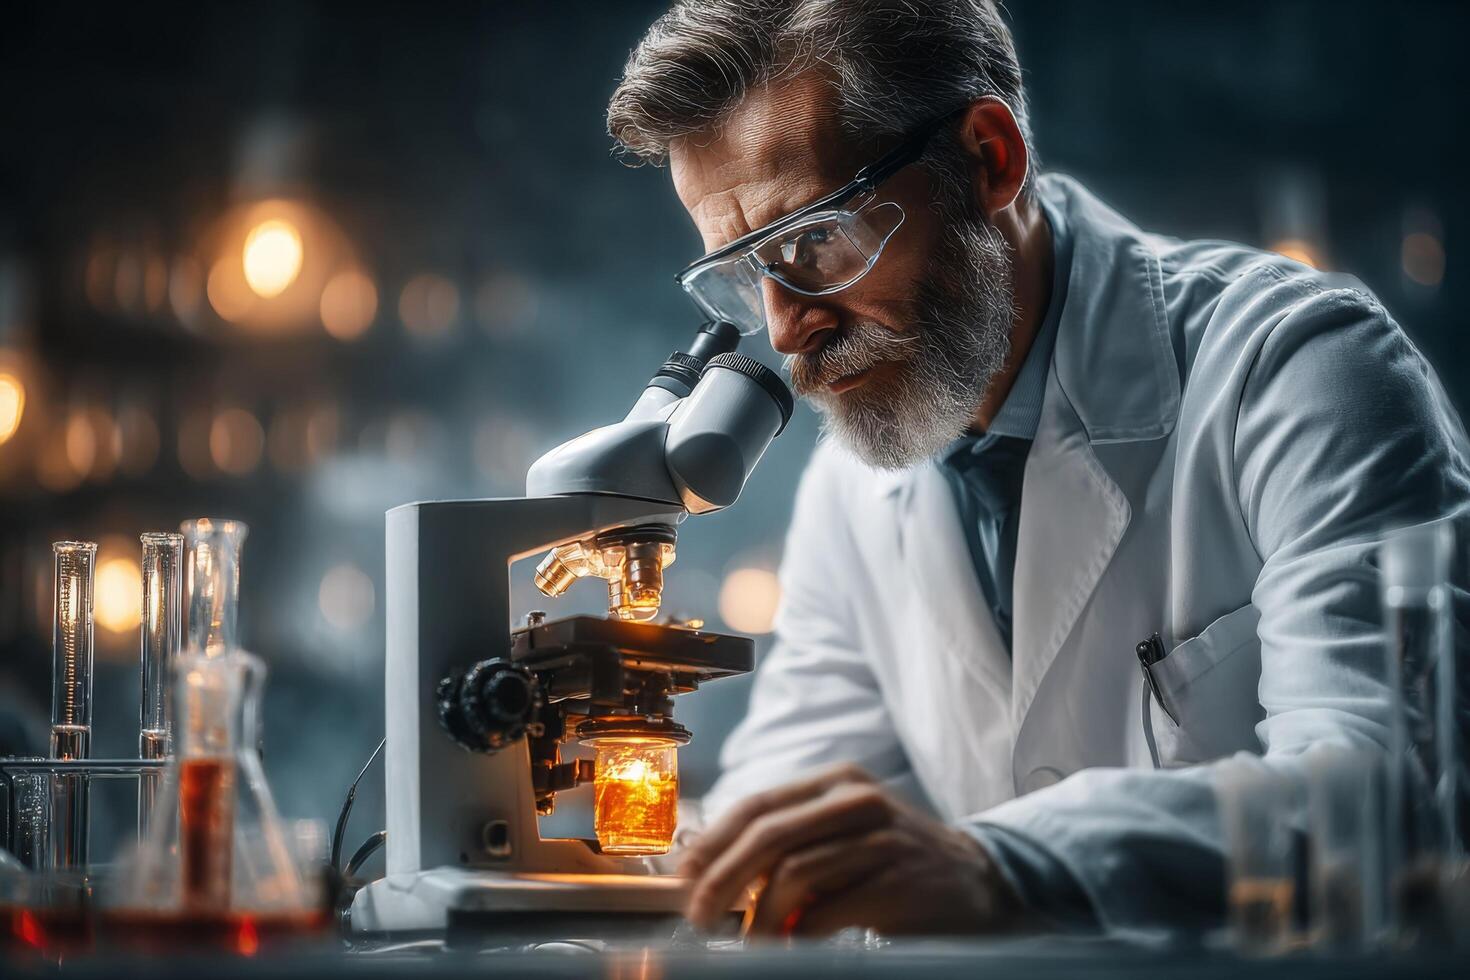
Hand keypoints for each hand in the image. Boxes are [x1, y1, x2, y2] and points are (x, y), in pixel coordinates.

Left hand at [679, 763, 1027, 937]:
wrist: (981, 883)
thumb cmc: (894, 864)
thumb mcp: (843, 836)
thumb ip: (791, 843)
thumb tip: (713, 870)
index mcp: (837, 782)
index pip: (758, 804)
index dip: (714, 841)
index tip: (684, 877)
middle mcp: (858, 800)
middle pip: (769, 834)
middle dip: (723, 879)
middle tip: (699, 917)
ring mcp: (882, 839)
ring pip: (795, 874)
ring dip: (761, 918)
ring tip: (750, 944)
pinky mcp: (899, 882)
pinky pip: (829, 911)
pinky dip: (799, 936)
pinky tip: (792, 948)